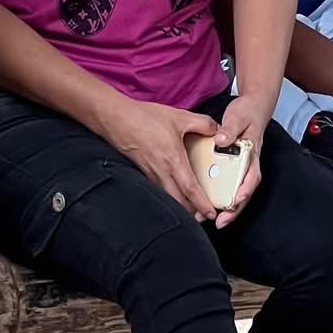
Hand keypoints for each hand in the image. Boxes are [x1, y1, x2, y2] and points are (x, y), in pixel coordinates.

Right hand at [99, 97, 223, 221]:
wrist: (115, 118)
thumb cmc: (143, 117)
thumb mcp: (179, 116)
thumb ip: (202, 123)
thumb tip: (217, 130)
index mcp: (173, 159)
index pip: (190, 189)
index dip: (202, 204)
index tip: (211, 213)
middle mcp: (161, 171)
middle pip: (178, 202)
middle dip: (192, 213)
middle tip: (204, 216)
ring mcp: (150, 173)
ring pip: (168, 198)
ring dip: (180, 206)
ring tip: (192, 208)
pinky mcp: (142, 171)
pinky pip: (158, 190)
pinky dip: (169, 196)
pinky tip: (174, 192)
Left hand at [208, 95, 269, 227]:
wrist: (253, 107)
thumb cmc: (247, 113)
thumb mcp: (238, 117)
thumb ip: (230, 129)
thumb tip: (221, 141)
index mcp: (252, 154)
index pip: (252, 176)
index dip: (245, 190)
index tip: (236, 200)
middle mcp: (248, 164)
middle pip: (244, 191)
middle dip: (234, 209)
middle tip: (221, 221)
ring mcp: (241, 167)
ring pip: (236, 192)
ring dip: (226, 208)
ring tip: (210, 220)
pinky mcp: (232, 166)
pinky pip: (227, 184)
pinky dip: (218, 195)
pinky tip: (206, 202)